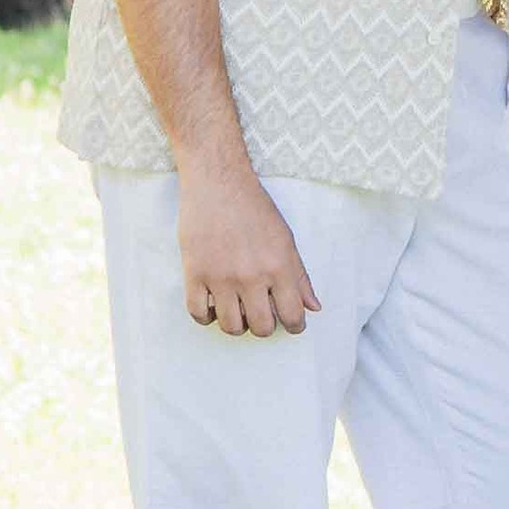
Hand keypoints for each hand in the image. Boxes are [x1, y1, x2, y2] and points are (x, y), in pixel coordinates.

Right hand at [178, 156, 319, 337]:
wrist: (217, 181)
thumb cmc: (254, 207)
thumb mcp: (285, 238)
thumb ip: (300, 276)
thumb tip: (313, 307)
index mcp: (279, 266)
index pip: (292, 316)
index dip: (294, 326)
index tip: (290, 323)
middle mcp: (251, 276)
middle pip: (261, 328)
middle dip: (264, 326)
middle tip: (261, 313)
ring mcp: (220, 277)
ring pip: (230, 326)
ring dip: (237, 323)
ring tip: (237, 309)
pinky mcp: (194, 273)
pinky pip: (198, 314)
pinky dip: (206, 316)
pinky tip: (213, 304)